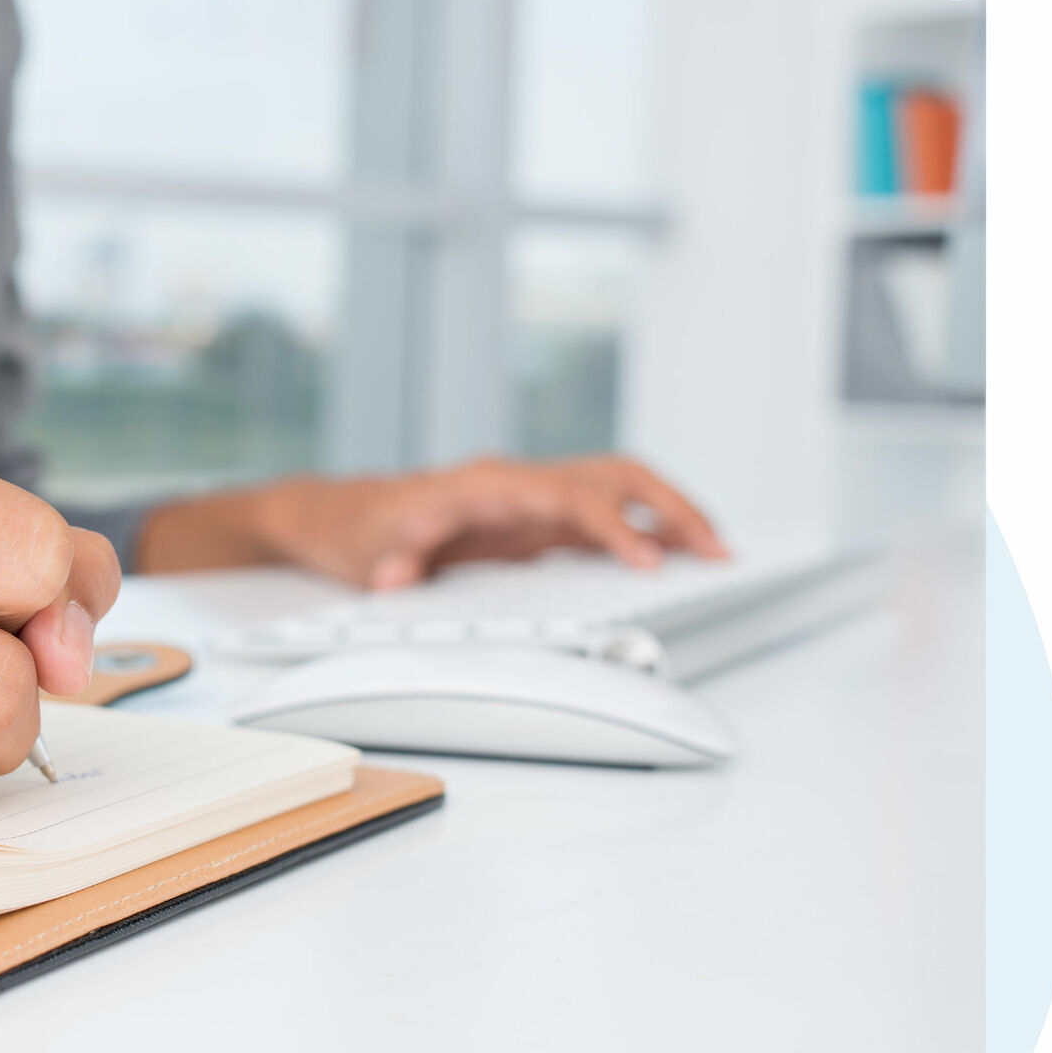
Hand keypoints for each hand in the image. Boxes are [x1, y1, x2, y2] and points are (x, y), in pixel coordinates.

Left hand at [137, 454, 725, 588]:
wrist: (333, 515)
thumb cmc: (353, 528)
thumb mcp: (363, 550)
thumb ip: (387, 561)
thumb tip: (398, 576)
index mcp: (487, 483)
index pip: (569, 496)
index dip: (612, 527)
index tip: (648, 559)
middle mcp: (517, 483)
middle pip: (614, 477)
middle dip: (671, 506)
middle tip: (718, 547)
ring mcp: (529, 501)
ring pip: (618, 491)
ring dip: (670, 514)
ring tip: (717, 551)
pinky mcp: (531, 523)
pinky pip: (601, 519)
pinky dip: (644, 532)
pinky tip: (672, 557)